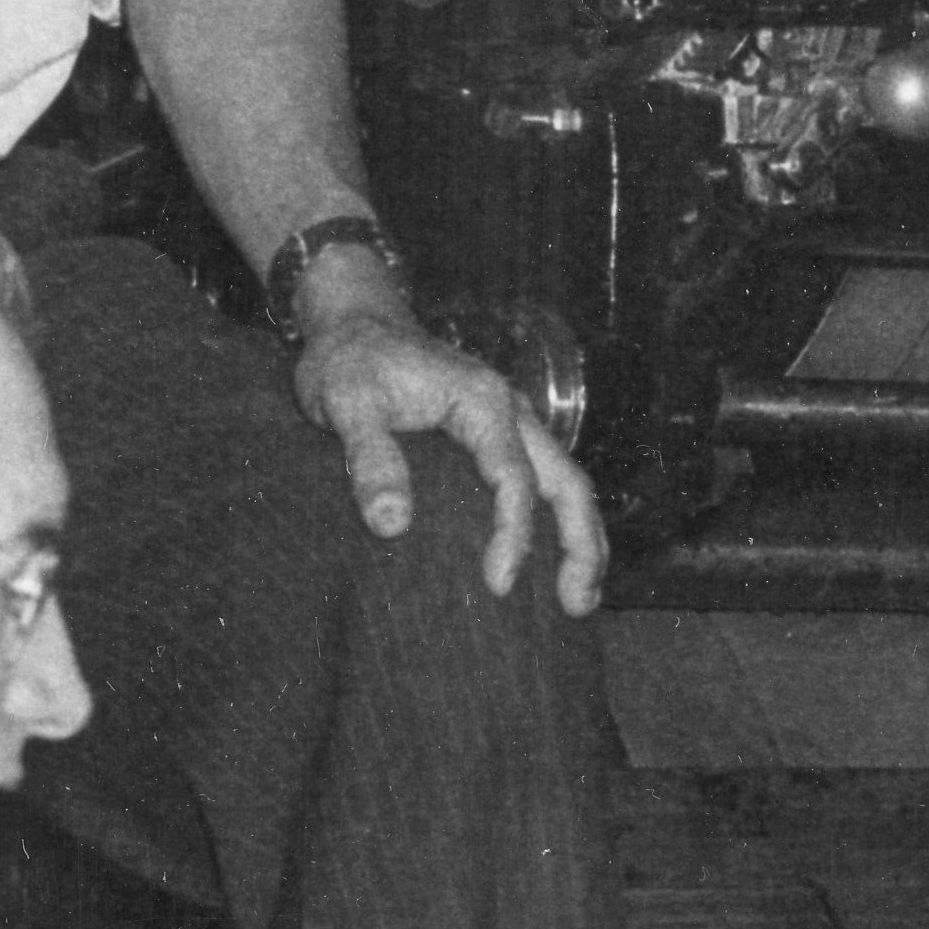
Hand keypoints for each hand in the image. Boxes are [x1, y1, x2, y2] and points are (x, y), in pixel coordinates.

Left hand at [291, 298, 610, 612]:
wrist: (354, 322)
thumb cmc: (348, 361)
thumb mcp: (345, 403)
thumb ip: (370, 458)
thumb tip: (391, 524)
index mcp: (482, 403)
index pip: (515, 478)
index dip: (513, 535)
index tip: (497, 586)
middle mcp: (512, 411)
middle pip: (567, 481)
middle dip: (581, 545)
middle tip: (576, 606)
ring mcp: (512, 423)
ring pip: (567, 482)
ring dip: (582, 539)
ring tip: (580, 599)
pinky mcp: (501, 436)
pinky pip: (545, 481)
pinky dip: (559, 523)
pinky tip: (553, 565)